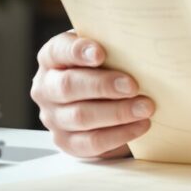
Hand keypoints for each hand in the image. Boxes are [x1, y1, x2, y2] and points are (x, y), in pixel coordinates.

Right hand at [31, 31, 153, 158]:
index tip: (100, 53)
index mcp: (51, 58)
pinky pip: (91, 142)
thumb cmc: (106, 70)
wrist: (105, 104)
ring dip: (117, 112)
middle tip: (132, 86)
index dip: (78, 51)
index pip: (58, 50)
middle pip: (68, 86)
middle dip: (103, 86)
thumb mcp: (106, 53)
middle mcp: (45, 88)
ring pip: (81, 117)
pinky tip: (139, 125)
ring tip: (145, 108)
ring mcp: (53, 118)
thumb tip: (136, 48)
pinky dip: (118, 134)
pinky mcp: (67, 143)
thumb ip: (113, 48)